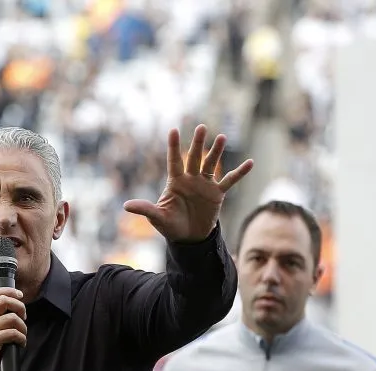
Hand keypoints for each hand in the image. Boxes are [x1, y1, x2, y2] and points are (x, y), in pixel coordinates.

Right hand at [0, 287, 26, 370]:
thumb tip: (11, 307)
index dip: (8, 291)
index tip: (19, 295)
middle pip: (4, 300)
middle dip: (19, 306)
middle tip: (24, 316)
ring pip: (12, 318)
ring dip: (23, 326)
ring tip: (22, 334)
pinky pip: (13, 333)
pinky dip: (21, 338)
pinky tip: (21, 343)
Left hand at [123, 125, 253, 242]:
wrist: (188, 237)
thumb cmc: (170, 225)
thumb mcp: (157, 218)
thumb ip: (145, 209)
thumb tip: (125, 206)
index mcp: (175, 182)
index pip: (174, 161)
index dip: (173, 147)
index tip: (173, 130)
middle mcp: (191, 179)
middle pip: (194, 158)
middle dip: (197, 143)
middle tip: (201, 127)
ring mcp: (205, 185)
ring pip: (211, 164)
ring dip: (216, 152)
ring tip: (221, 137)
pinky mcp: (217, 194)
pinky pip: (230, 181)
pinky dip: (239, 173)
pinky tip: (250, 163)